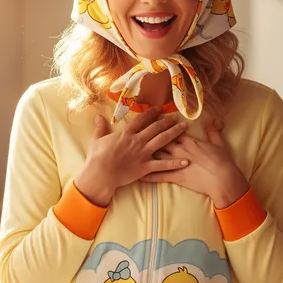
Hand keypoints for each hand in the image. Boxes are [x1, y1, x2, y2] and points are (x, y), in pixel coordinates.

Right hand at [74, 107, 188, 206]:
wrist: (100, 174)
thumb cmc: (97, 157)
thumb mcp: (97, 139)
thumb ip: (100, 128)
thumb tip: (98, 116)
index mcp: (126, 134)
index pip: (141, 120)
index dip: (151, 113)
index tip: (159, 108)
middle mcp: (137, 141)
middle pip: (155, 128)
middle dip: (167, 121)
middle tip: (176, 117)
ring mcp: (143, 154)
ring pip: (162, 141)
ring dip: (174, 133)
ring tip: (184, 128)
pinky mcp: (145, 167)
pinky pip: (163, 165)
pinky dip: (175, 163)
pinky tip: (185, 161)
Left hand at [141, 125, 249, 208]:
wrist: (222, 179)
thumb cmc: (222, 161)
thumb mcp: (219, 143)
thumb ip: (213, 132)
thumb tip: (212, 122)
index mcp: (189, 141)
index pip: (172, 131)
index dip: (163, 126)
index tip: (154, 122)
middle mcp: (180, 150)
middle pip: (160, 140)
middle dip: (150, 137)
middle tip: (139, 134)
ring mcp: (176, 163)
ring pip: (157, 156)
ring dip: (146, 154)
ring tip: (135, 152)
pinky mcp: (176, 176)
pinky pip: (159, 176)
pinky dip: (148, 176)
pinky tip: (139, 176)